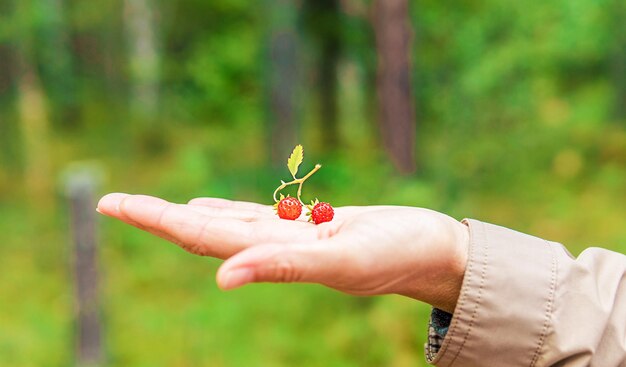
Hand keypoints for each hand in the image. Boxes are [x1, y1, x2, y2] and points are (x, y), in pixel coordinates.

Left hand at [97, 193, 468, 312]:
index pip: (201, 236)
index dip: (156, 218)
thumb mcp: (344, 259)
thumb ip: (284, 267)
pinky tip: (206, 207)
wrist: (431, 251)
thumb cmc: (398, 253)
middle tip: (111, 201)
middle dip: (156, 215)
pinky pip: (253, 218)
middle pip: (201, 230)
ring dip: (183, 214)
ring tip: (148, 207)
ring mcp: (288, 239)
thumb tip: (222, 279)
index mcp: (274, 256)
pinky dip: (223, 210)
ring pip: (223, 223)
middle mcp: (273, 250)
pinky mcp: (306, 228)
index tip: (113, 203)